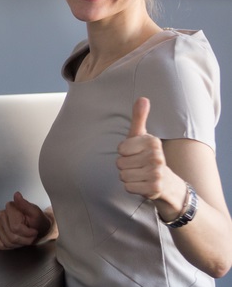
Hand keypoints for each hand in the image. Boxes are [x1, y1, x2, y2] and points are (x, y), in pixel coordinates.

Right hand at [0, 192, 50, 249]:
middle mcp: (1, 215)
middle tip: (31, 236)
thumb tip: (17, 195)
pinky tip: (17, 241)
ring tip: (24, 238)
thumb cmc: (38, 221)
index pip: (16, 228)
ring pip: (6, 242)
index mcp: (10, 208)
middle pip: (11, 237)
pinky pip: (1, 245)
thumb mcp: (36, 213)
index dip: (27, 233)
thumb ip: (26, 205)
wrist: (37, 227)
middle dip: (24, 240)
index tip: (34, 231)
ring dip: (19, 244)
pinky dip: (11, 246)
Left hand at [117, 96, 186, 210]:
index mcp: (153, 142)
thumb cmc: (147, 155)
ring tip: (140, 174)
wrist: (166, 182)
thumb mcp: (142, 136)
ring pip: (123, 175)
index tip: (135, 153)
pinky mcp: (154, 188)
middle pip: (120, 163)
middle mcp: (157, 157)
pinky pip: (128, 187)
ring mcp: (157, 173)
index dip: (124, 152)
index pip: (120, 149)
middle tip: (138, 166)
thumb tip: (143, 98)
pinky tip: (142, 184)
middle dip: (125, 166)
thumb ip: (139, 117)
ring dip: (128, 176)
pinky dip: (132, 187)